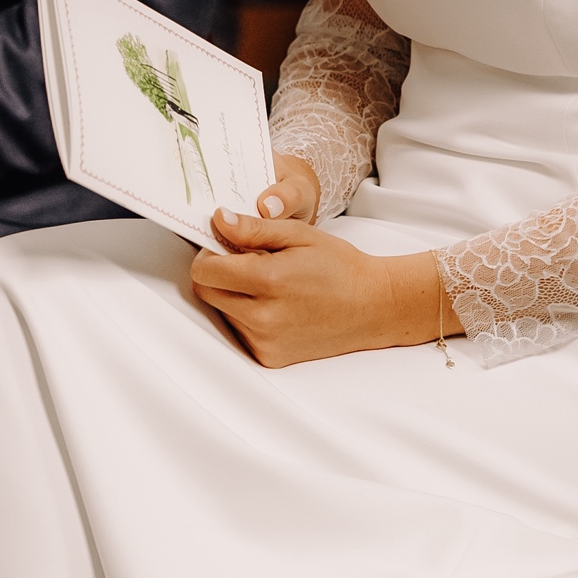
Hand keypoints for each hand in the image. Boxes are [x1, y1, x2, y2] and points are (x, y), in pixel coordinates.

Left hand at [190, 159, 444, 366]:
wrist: (372, 307)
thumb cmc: (338, 266)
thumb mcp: (299, 234)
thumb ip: (254, 229)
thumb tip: (218, 220)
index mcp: (269, 281)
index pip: (205, 271)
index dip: (208, 254)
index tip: (223, 247)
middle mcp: (263, 318)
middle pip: (207, 293)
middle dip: (217, 274)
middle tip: (246, 262)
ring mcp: (265, 341)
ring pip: (223, 312)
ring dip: (232, 295)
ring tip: (268, 285)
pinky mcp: (269, 357)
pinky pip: (240, 332)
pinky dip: (247, 316)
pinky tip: (276, 305)